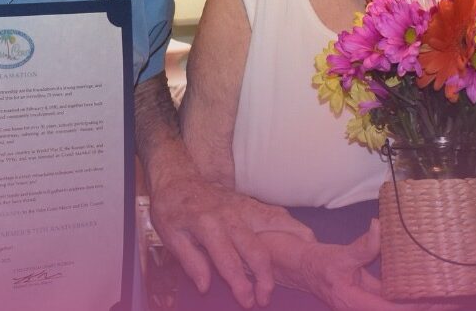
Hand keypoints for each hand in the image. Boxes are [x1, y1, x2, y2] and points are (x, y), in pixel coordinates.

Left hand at [148, 173, 312, 308]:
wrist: (179, 177)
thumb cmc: (172, 209)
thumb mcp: (170, 236)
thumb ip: (190, 262)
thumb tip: (206, 286)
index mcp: (207, 224)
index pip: (228, 259)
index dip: (239, 284)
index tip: (247, 302)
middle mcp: (230, 215)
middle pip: (256, 249)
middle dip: (265, 277)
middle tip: (265, 298)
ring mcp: (244, 207)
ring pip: (276, 226)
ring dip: (290, 249)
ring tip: (301, 270)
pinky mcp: (253, 203)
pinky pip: (278, 215)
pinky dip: (294, 228)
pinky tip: (305, 242)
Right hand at [263, 221, 454, 310]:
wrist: (302, 267)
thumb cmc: (319, 263)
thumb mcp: (340, 254)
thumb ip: (362, 246)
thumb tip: (381, 227)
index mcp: (357, 304)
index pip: (394, 310)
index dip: (419, 307)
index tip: (441, 301)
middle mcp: (365, 307)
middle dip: (427, 306)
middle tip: (454, 298)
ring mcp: (369, 303)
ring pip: (399, 305)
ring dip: (421, 301)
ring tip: (448, 293)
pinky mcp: (371, 295)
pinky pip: (394, 296)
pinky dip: (410, 292)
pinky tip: (427, 285)